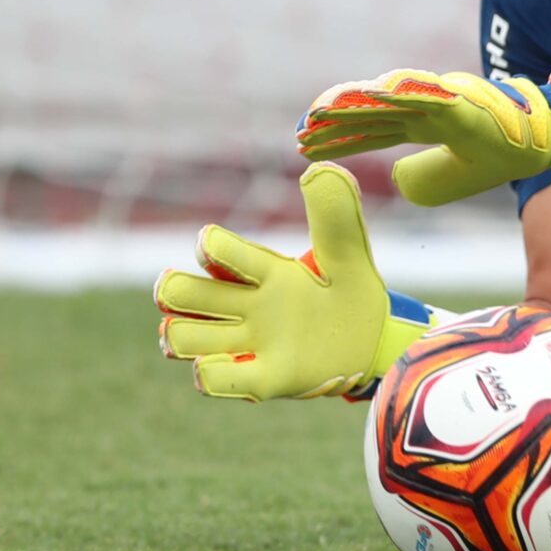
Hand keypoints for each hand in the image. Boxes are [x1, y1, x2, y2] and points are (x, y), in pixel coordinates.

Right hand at [153, 162, 430, 400]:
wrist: (378, 346)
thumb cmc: (354, 295)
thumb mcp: (350, 256)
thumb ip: (335, 217)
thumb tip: (318, 170)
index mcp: (265, 271)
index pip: (217, 250)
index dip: (209, 246)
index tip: (214, 248)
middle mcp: (247, 306)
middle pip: (179, 293)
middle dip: (173, 290)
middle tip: (188, 294)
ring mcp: (250, 344)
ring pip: (182, 337)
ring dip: (182, 335)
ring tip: (214, 336)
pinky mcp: (263, 379)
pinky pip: (214, 380)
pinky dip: (212, 374)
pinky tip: (233, 366)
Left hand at [296, 65, 550, 206]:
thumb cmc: (511, 151)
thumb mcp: (458, 176)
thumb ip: (425, 179)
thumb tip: (398, 179)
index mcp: (427, 123)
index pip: (373, 129)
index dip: (339, 137)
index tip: (303, 146)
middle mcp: (432, 106)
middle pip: (375, 112)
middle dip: (337, 121)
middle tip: (301, 131)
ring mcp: (450, 101)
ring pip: (394, 98)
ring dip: (359, 103)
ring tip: (325, 109)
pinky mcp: (470, 102)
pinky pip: (433, 96)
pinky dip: (406, 92)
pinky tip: (380, 92)